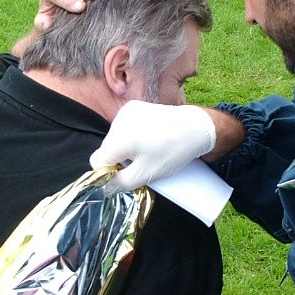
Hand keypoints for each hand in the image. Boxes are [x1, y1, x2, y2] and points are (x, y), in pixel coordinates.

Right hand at [90, 101, 216, 191]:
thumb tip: (105, 187)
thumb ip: (121, 183)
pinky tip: (148, 138)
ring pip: (115, 138)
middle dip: (119, 159)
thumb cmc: (172, 152)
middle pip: (107, 148)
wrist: (196, 128)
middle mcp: (118, 121)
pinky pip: (124, 127)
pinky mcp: (135, 106)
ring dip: (126, 148)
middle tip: (142, 164)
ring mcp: (126, 111)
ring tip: (148, 150)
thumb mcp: (146, 174)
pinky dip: (131, 135)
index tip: (127, 175)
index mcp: (119, 139)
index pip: (97, 161)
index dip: (109, 172)